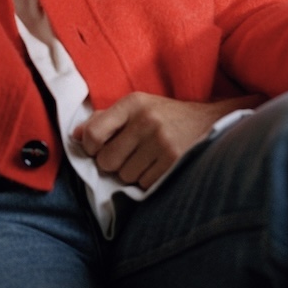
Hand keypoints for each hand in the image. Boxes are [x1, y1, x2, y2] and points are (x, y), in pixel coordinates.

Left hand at [72, 92, 262, 188]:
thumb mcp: (138, 108)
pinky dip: (148, 181)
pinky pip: (144, 184)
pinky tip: (160, 166)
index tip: (99, 149)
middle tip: (129, 155)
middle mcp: (146, 120)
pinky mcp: (174, 162)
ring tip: (149, 159)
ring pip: (125, 176)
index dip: (91, 148)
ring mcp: (162, 142)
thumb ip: (105, 120)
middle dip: (113, 164)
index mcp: (133, 103)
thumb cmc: (167, 117)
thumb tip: (74, 135)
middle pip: (107, 161)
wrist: (213, 121)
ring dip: (132, 173)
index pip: (93, 134)